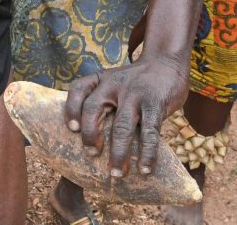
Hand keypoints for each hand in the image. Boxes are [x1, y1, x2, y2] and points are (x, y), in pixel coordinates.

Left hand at [64, 56, 187, 176]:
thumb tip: (90, 139)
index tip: (71, 129)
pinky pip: (149, 132)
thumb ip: (103, 100)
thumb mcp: (114, 81)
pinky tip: (144, 169)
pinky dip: (147, 153)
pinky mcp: (155, 104)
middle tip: (91, 154)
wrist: (165, 63)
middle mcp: (114, 85)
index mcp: (101, 79)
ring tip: (117, 173)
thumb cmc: (135, 80)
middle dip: (90, 134)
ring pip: (122, 126)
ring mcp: (135, 94)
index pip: (78, 89)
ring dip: (118, 153)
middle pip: (94, 108)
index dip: (71, 109)